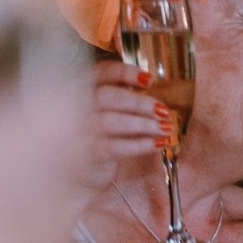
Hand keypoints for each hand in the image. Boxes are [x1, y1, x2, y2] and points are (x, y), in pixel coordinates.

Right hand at [83, 62, 169, 187]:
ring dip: (141, 124)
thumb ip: (129, 95)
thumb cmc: (114, 134)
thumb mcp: (120, 111)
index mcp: (86, 88)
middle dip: (137, 102)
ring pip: (108, 121)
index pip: (100, 72)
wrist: (96, 170)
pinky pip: (112, 147)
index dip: (123, 72)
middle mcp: (76, 105)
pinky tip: (158, 144)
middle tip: (163, 110)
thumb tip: (154, 87)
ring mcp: (77, 130)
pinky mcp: (85, 153)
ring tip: (165, 128)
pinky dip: (138, 144)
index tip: (149, 80)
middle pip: (104, 96)